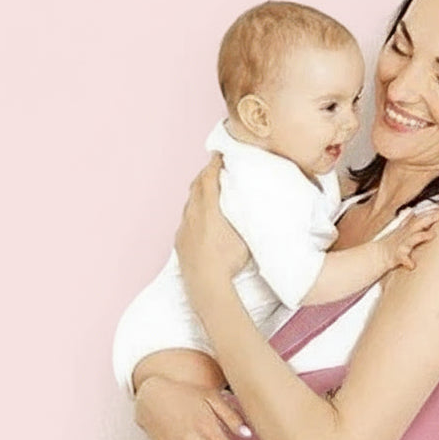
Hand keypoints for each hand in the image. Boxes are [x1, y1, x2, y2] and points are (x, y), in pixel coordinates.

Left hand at [175, 155, 248, 307]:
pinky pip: (185, 221)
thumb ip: (247, 220)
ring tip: (208, 193)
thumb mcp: (245, 238)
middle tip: (215, 169)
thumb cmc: (228, 263)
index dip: (215, 163)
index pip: (209, 176)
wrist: (206, 286)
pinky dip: (192, 214)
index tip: (221, 154)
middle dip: (205, 175)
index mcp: (208, 208)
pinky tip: (199, 221)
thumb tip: (258, 211)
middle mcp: (192, 214)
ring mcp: (184, 228)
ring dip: (198, 195)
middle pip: (196, 186)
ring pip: (189, 204)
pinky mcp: (180, 242)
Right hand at [379, 208, 438, 271]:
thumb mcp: (400, 230)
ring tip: (432, 234)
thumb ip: (408, 220)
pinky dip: (407, 261)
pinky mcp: (397, 256)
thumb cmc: (393, 243)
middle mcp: (405, 234)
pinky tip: (412, 265)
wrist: (379, 255)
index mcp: (407, 229)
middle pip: (417, 224)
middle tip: (438, 215)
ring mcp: (402, 244)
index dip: (429, 212)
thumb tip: (411, 209)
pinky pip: (403, 259)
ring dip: (422, 236)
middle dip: (428, 219)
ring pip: (412, 239)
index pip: (419, 217)